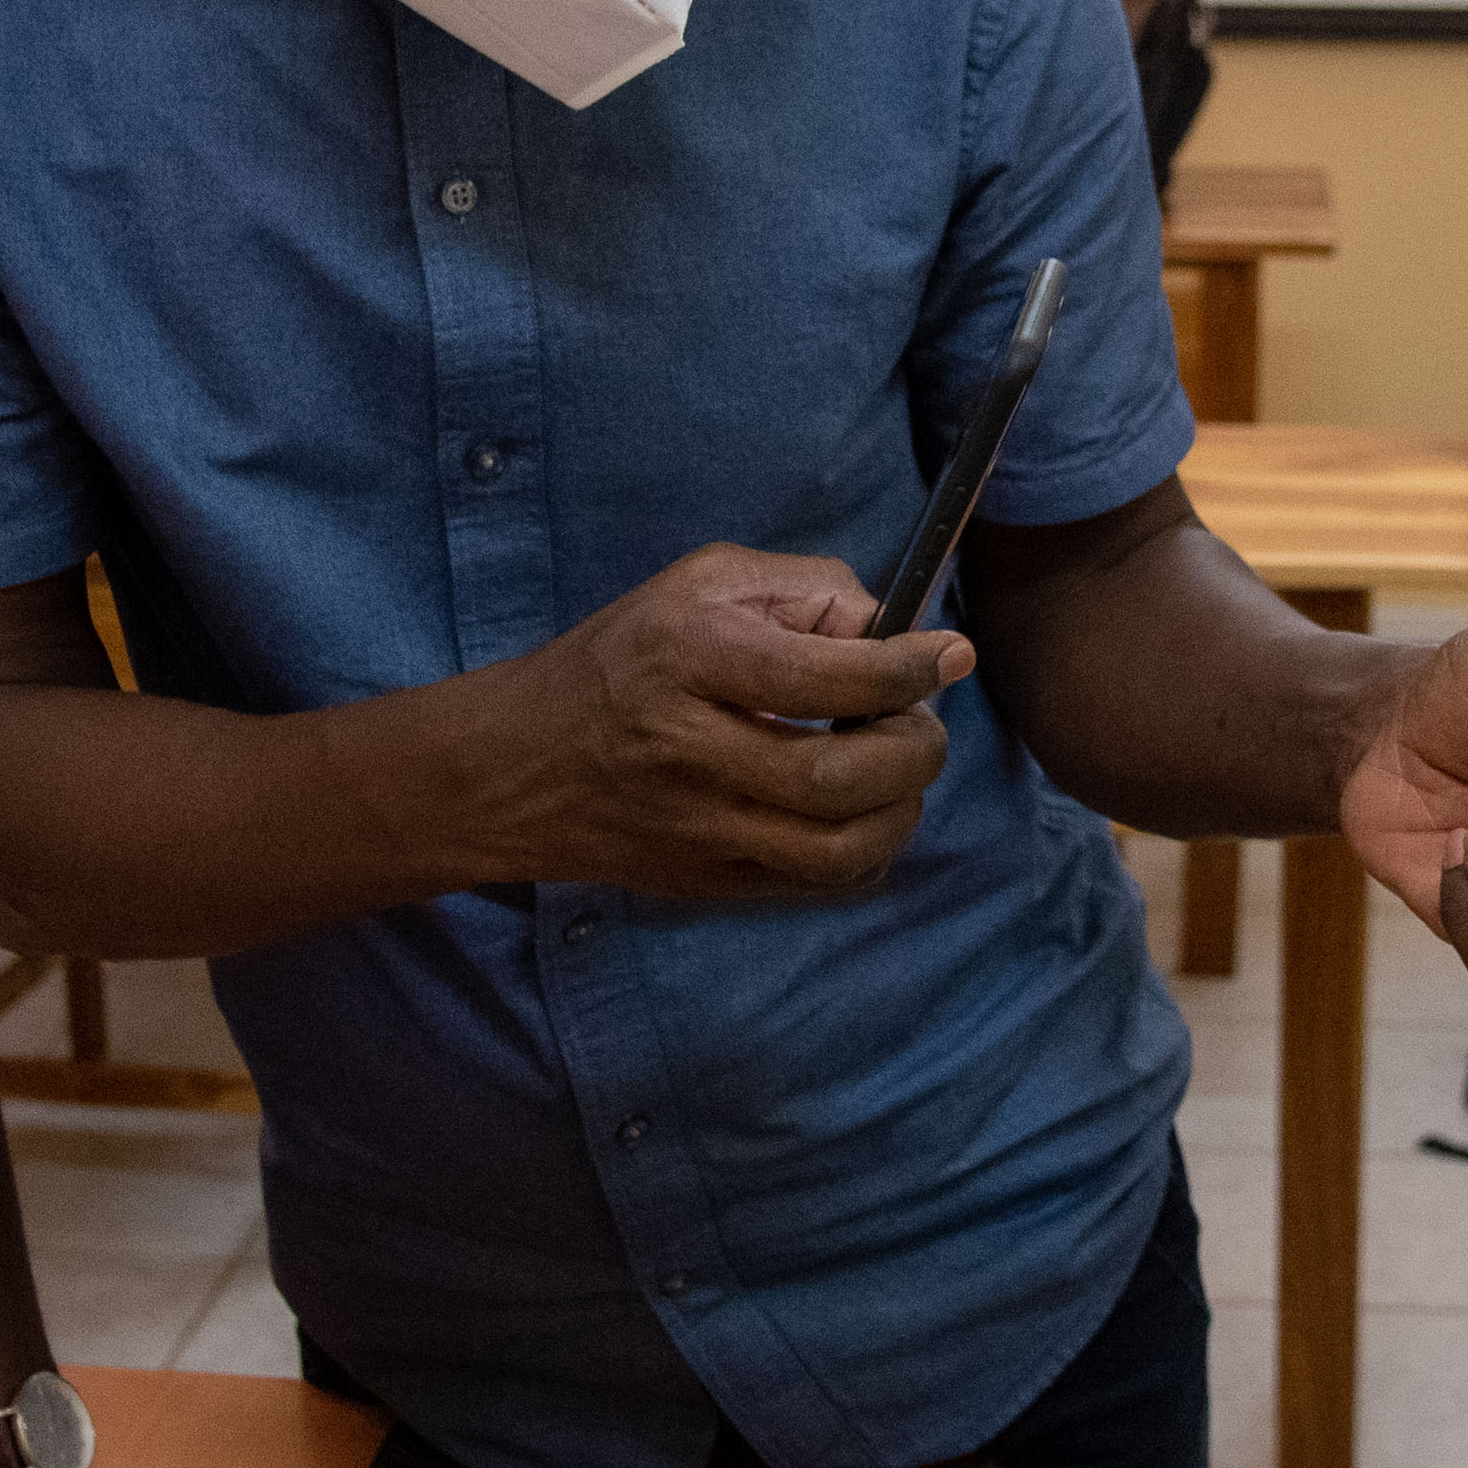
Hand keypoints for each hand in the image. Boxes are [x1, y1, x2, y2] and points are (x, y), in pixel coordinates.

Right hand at [475, 543, 970, 896]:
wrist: (518, 763)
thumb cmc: (623, 657)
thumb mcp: (701, 584)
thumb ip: (804, 588)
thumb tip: (890, 628)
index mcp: (689, 657)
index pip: (828, 675)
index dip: (910, 667)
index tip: (948, 652)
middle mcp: (690, 749)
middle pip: (843, 776)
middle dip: (916, 747)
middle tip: (920, 721)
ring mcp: (698, 828)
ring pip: (841, 848)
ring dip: (900, 808)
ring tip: (896, 769)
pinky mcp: (708, 879)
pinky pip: (819, 884)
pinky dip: (866, 850)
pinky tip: (860, 810)